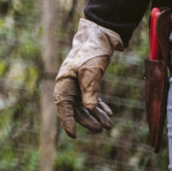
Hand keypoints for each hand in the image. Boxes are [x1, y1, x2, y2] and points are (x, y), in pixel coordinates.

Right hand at [54, 18, 122, 137]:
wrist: (99, 35)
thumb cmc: (91, 51)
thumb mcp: (91, 71)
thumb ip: (90, 90)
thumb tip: (89, 109)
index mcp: (63, 82)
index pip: (63, 106)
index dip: (67, 121)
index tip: (73, 135)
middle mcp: (68, 85)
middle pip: (75, 108)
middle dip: (87, 120)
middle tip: (101, 129)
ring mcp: (77, 83)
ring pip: (84, 105)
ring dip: (95, 115)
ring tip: (109, 124)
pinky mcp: (86, 81)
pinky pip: (90, 99)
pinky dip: (98, 107)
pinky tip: (108, 113)